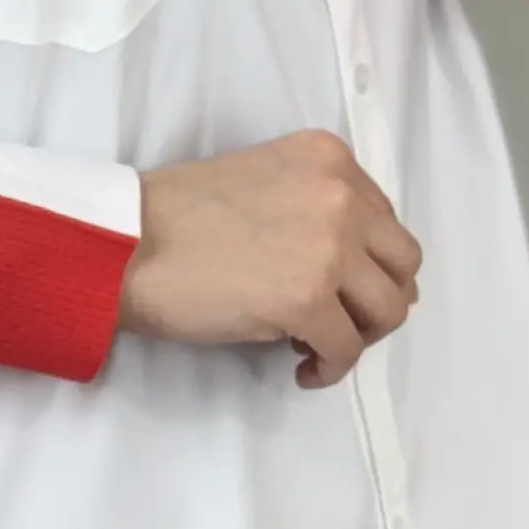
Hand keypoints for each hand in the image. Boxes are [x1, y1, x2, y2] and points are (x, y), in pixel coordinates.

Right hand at [116, 129, 423, 389]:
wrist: (126, 243)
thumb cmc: (176, 214)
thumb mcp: (263, 180)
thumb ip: (314, 207)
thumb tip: (360, 270)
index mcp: (329, 157)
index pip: (384, 219)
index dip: (368, 262)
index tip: (342, 287)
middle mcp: (341, 194)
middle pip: (403, 262)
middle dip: (380, 298)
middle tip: (345, 320)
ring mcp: (330, 247)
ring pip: (388, 309)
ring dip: (362, 335)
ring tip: (322, 346)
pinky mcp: (309, 299)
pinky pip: (346, 349)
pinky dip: (330, 368)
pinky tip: (303, 370)